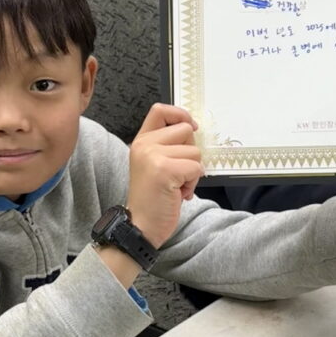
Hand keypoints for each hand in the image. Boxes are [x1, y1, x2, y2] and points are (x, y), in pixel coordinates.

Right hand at [127, 104, 204, 248]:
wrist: (139, 226)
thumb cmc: (152, 200)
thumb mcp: (154, 165)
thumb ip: (167, 146)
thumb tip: (192, 130)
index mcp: (141, 142)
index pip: (160, 110)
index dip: (180, 114)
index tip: (191, 128)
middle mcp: (144, 145)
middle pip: (185, 130)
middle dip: (191, 152)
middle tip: (180, 173)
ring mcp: (153, 156)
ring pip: (194, 151)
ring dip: (193, 172)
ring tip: (177, 187)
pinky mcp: (165, 170)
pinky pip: (196, 168)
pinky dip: (193, 183)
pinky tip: (179, 194)